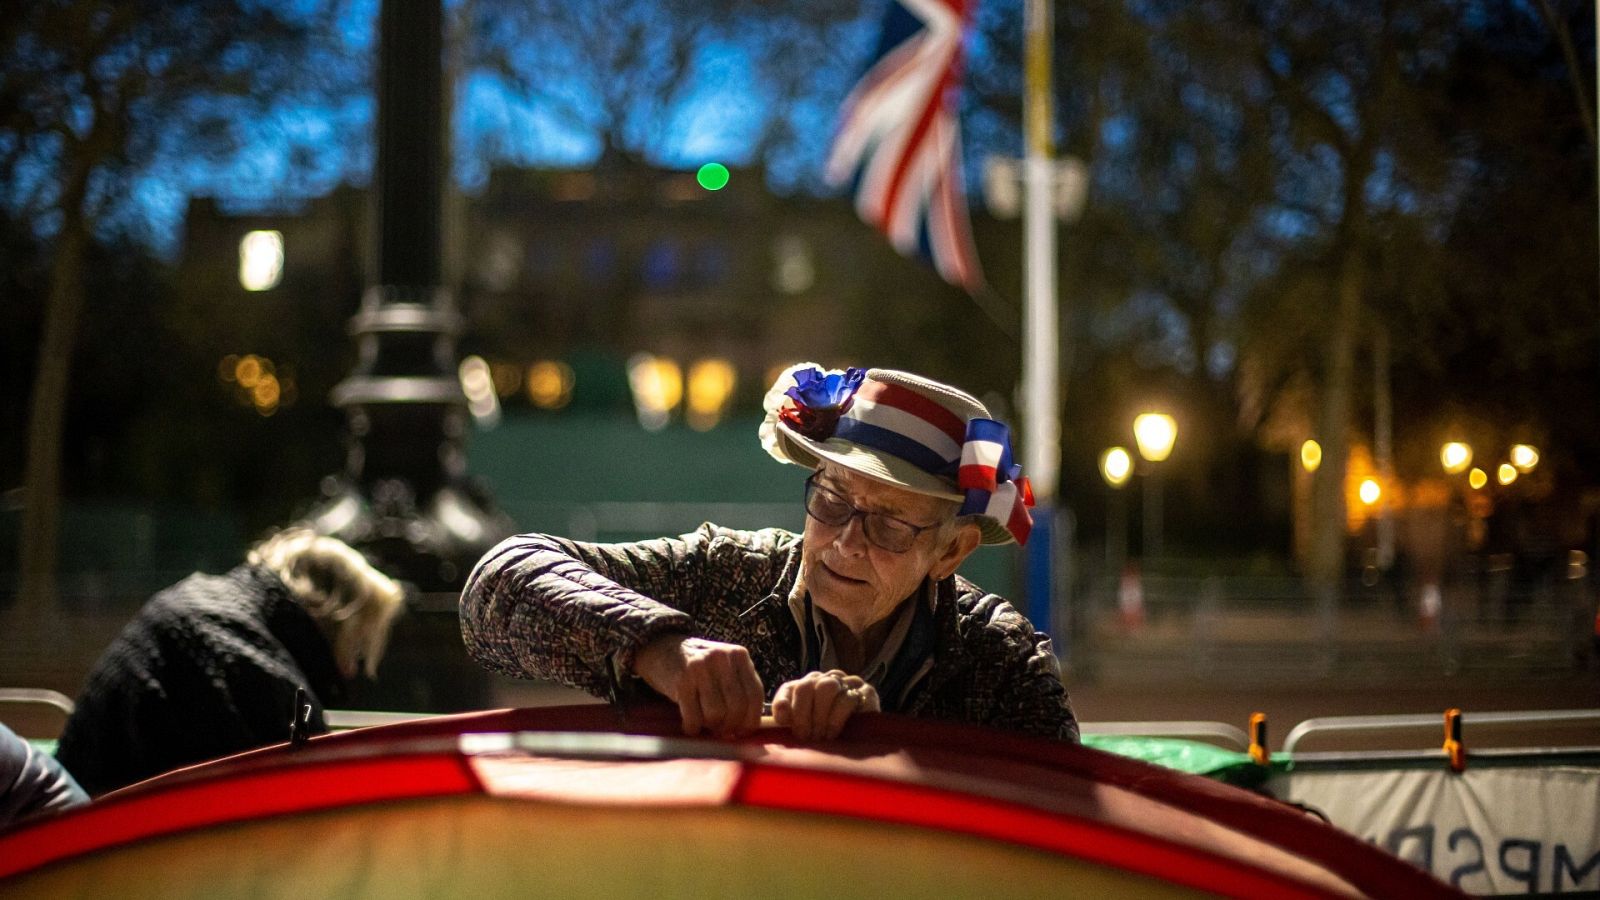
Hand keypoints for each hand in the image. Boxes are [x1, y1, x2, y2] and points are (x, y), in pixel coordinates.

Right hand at [633, 634, 763, 736]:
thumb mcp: (724, 668)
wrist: (660, 647)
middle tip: (719, 730)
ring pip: (716, 714)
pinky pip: (693, 717)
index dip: (750, 720)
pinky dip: (692, 728)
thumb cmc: (697, 666)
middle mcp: (722, 658)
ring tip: (703, 723)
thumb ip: (739, 688)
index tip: (740, 731)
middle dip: (729, 726)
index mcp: (739, 655)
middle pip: (737, 707)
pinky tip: (689, 725)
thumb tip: (749, 727)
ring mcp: (701, 667)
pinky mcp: (681, 680)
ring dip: (710, 727)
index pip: (755, 695)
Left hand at [771, 670, 879, 740]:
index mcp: (809, 685)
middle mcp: (827, 679)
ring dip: (821, 716)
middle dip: (803, 714)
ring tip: (821, 736)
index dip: (785, 706)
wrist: (865, 743)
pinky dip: (837, 718)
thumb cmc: (828, 735)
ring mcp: (848, 682)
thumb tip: (781, 712)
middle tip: (806, 737)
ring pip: (827, 687)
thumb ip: (787, 717)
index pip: (790, 688)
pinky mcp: (866, 692)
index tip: (786, 725)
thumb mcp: (804, 727)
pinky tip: (834, 732)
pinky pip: (848, 698)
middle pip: (808, 685)